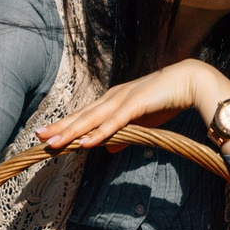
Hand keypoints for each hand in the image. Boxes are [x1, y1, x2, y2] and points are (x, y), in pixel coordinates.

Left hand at [37, 59, 229, 151]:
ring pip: (92, 119)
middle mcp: (113, 97)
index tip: (47, 135)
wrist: (190, 81)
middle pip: (82, 115)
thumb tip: (107, 149)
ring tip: (53, 142)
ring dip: (72, 131)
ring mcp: (123, 99)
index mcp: (112, 100)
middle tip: (38, 137)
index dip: (65, 126)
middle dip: (60, 127)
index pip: (84, 115)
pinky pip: (115, 122)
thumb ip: (123, 134)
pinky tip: (87, 142)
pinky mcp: (136, 104)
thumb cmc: (166, 100)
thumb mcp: (141, 121)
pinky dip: (100, 132)